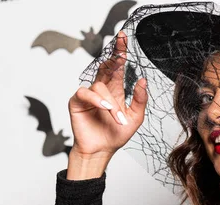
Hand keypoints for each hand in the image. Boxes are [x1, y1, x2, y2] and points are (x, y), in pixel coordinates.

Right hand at [68, 31, 147, 158]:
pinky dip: (97, 100)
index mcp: (116, 90)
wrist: (101, 151)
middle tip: (120, 42)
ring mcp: (89, 95)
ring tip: (117, 117)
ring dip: (111, 103)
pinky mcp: (77, 102)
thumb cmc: (116, 135)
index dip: (120, 52)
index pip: (118, 67)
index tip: (124, 37)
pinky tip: (105, 108)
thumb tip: (142, 80)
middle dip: (114, 53)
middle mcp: (102, 89)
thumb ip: (140, 99)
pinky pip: (86, 93)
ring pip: (100, 86)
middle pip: (106, 65)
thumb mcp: (135, 118)